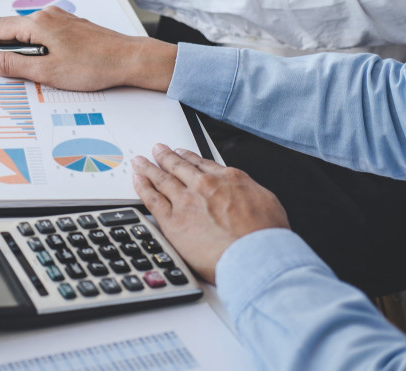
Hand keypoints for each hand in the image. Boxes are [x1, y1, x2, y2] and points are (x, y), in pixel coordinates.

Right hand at [0, 7, 177, 91]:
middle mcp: (46, 16)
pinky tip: (19, 55)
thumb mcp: (48, 71)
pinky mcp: (68, 27)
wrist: (130, 59)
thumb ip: (13, 66)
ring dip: (2, 44)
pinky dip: (20, 43)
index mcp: (38, 24)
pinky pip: (35, 32)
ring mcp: (58, 19)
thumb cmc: (95, 65)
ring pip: (20, 30)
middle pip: (5, 27)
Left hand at [131, 144, 289, 283]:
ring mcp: (187, 201)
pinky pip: (153, 200)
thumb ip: (248, 193)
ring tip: (140, 162)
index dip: (189, 158)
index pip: (203, 164)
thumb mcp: (267, 202)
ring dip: (149, 168)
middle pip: (179, 167)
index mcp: (229, 179)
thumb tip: (243, 193)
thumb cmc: (267, 236)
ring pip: (162, 179)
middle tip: (157, 149)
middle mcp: (205, 186)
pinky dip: (143, 188)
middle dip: (166, 156)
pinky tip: (137, 181)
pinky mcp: (174, 221)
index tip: (181, 153)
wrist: (257, 255)